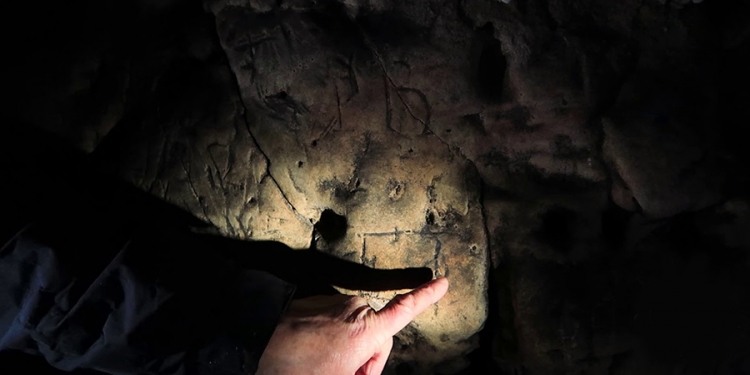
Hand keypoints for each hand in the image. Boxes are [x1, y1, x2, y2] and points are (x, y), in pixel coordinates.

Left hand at [257, 278, 448, 374]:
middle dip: (368, 361)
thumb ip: (363, 372)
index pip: (404, 310)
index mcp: (364, 329)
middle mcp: (353, 309)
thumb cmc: (296, 369)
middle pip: (377, 336)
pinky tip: (312, 357)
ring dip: (349, 352)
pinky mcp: (316, 303)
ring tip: (324, 370)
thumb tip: (363, 368)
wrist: (253, 346)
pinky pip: (336, 322)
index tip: (442, 282)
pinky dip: (332, 340)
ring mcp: (333, 303)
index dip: (425, 297)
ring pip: (355, 330)